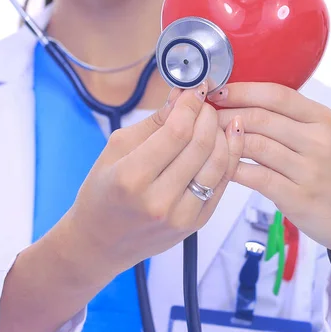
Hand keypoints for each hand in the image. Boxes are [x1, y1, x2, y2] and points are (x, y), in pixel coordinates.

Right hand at [61, 82, 243, 281]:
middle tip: (204, 103)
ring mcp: (181, 216)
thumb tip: (182, 95)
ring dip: (222, 134)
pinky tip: (228, 139)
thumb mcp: (115, 150)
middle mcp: (159, 201)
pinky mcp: (195, 224)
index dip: (191, 104)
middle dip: (208, 115)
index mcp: (132, 179)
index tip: (194, 89)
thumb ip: (153, 122)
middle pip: (200, 145)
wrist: (101, 243)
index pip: (176, 131)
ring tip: (215, 119)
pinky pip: (222, 184)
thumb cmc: (102, 194)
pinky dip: (229, 157)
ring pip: (218, 164)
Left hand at [210, 82, 330, 269]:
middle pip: (260, 118)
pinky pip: (256, 176)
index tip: (215, 90)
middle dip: (223, 115)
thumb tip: (241, 105)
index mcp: (321, 119)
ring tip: (203, 140)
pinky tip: (219, 166)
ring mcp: (309, 169)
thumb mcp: (321, 139)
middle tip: (200, 117)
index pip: (275, 94)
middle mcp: (318, 140)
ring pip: (255, 145)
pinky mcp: (298, 197)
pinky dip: (233, 169)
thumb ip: (289, 122)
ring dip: (223, 141)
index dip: (241, 90)